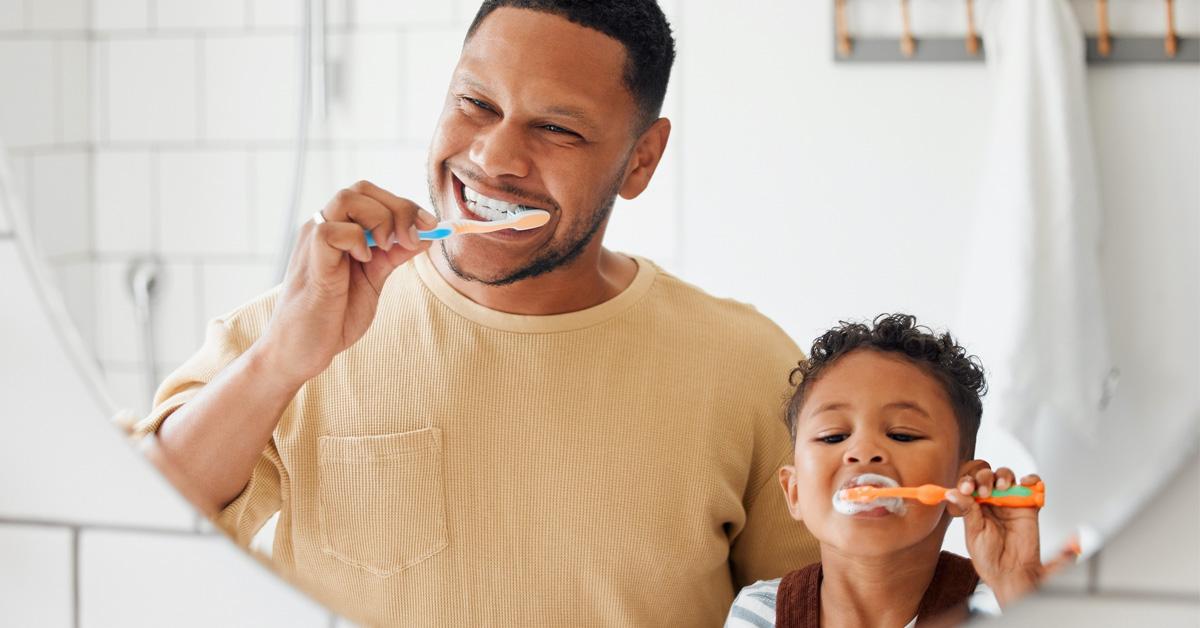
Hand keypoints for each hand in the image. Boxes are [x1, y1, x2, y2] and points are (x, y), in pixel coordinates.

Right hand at [255, 180, 438, 386]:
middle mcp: (324, 228)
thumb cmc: (333, 316)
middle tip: (413, 237)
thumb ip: (393, 256)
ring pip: (346, 199)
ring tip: (388, 248)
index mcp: (339, 230)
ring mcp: (314, 242)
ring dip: (380, 219)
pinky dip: (356, 240)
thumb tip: (425, 234)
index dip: (405, 205)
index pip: (372, 196)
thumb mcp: (373, 280)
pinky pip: (331, 230)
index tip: (431, 225)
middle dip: (399, 208)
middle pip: (361, 190)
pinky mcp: (311, 261)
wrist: (301, 352)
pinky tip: (365, 262)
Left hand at [946, 470, 1069, 606]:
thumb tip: (952, 492)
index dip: (967, 481)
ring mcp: (1009, 502)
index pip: (968, 484)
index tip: (967, 488)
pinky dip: (1030, 479)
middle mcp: (990, 501)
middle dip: (984, 478)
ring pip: (1006, 476)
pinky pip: (1031, 486)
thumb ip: (967, 510)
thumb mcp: (974, 533)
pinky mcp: (1028, 506)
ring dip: (1003, 476)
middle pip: (986, 476)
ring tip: (1002, 487)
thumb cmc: (990, 558)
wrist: (1012, 573)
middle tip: (985, 491)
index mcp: (973, 506)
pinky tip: (1024, 483)